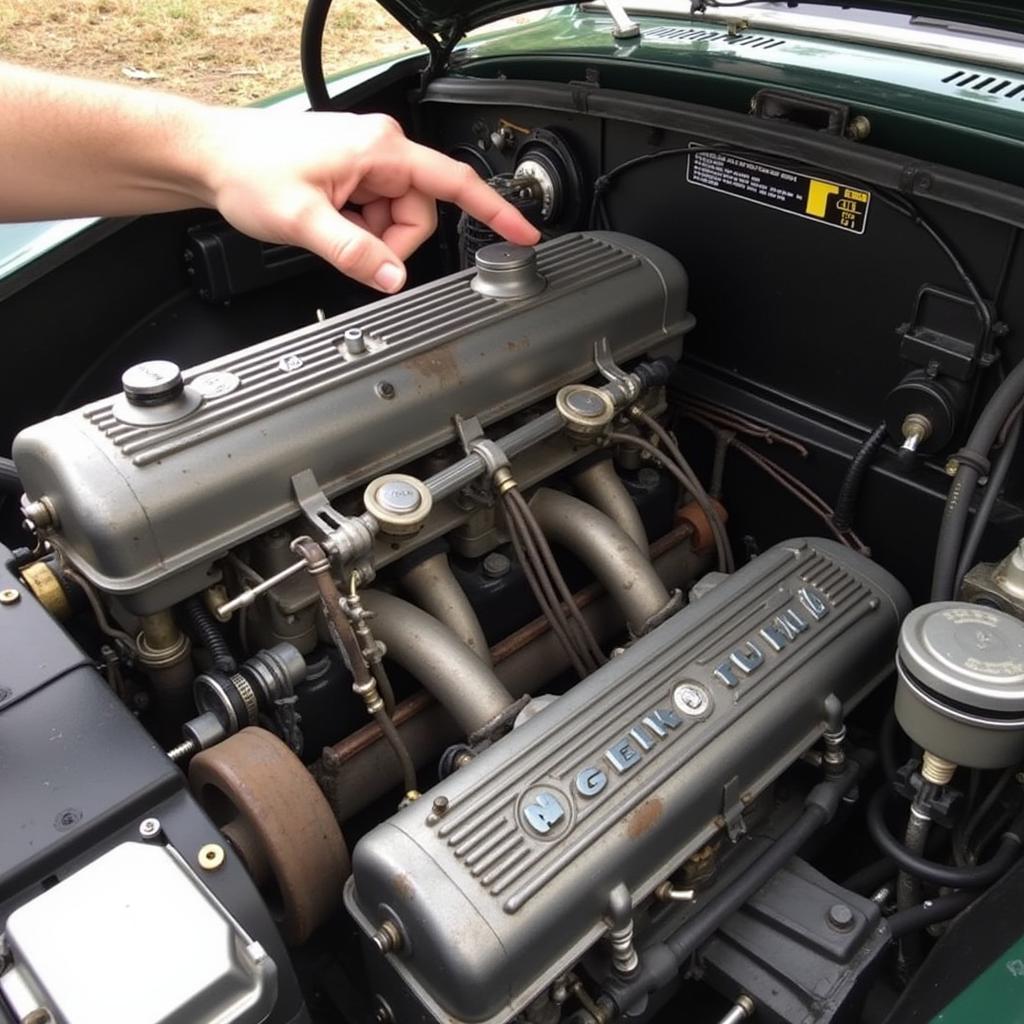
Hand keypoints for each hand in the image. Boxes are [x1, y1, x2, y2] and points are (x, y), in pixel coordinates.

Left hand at [202, 109, 539, 292]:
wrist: (216, 157)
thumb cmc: (251, 170)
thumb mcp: (303, 220)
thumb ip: (354, 253)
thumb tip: (393, 278)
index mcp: (381, 150)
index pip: (454, 183)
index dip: (494, 211)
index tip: (523, 231)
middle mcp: (382, 151)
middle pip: (420, 215)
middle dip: (392, 242)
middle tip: (349, 244)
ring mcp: (369, 164)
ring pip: (399, 221)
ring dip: (372, 238)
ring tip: (331, 228)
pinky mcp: (357, 177)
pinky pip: (378, 217)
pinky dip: (360, 231)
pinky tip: (331, 223)